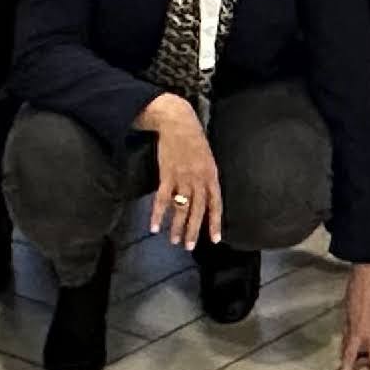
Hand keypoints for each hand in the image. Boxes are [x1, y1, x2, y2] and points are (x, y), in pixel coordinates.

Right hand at [147, 101, 224, 249]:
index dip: (215, 222)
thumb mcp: (207, 158)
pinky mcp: (167, 175)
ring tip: (174, 241)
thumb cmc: (193, 140)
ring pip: (181, 208)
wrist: (178, 123)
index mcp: (211, 175)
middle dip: (194, 230)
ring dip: (177, 226)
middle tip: (189, 247)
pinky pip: (162, 199)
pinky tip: (154, 226)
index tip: (215, 239)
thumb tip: (207, 196)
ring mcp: (183, 178)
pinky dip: (158, 214)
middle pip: (197, 210)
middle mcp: (199, 179)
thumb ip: (207, 177)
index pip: (215, 204)